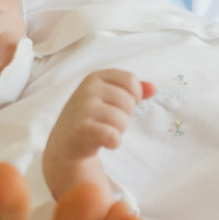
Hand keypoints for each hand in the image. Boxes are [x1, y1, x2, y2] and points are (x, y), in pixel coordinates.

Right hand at [42, 69, 153, 199]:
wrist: (66, 140)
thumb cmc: (92, 115)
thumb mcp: (108, 96)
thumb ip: (133, 90)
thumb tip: (153, 88)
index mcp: (96, 77)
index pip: (130, 81)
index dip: (134, 95)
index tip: (123, 105)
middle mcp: (88, 90)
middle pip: (129, 102)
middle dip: (125, 115)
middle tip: (108, 120)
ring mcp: (84, 109)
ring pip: (122, 121)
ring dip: (119, 130)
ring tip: (104, 129)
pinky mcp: (82, 130)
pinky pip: (114, 137)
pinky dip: (114, 142)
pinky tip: (104, 141)